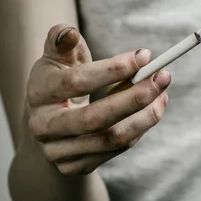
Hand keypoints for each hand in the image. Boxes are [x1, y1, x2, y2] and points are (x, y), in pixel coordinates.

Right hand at [24, 24, 170, 175]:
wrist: (46, 124)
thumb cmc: (58, 82)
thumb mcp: (56, 58)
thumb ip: (62, 41)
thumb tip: (70, 33)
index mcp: (37, 93)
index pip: (77, 82)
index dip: (113, 69)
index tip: (144, 56)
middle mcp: (43, 126)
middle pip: (94, 118)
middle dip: (134, 98)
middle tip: (163, 78)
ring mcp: (58, 151)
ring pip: (111, 139)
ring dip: (145, 117)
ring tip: (163, 94)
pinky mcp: (74, 167)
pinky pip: (116, 150)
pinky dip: (139, 129)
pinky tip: (151, 111)